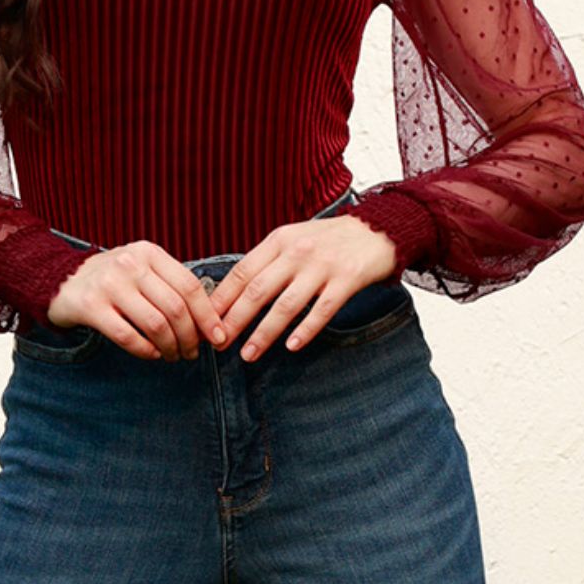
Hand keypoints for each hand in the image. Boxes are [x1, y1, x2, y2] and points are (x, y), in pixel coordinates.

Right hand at [46, 240, 227, 361]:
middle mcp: (130, 264)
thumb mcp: (143, 269)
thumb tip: (210, 322)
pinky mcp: (91, 306)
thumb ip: (171, 287)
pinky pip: (128, 336)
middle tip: (192, 353)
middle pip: (176, 308)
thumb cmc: (114, 279)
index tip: (219, 338)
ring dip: (170, 347)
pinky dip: (146, 351)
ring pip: (155, 324)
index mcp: (149, 252)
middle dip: (191, 337)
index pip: (190, 286)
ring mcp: (109, 284)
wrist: (62, 280)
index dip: (208, 316)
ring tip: (173, 356)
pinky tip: (152, 355)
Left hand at [208, 214, 398, 361]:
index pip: (242, 272)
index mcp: (279, 240)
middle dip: (235, 320)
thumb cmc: (329, 240)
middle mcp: (297, 252)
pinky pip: (322, 310)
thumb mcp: (293, 239)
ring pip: (286, 305)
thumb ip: (267, 261)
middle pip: (258, 290)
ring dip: (264, 333)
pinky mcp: (347, 280)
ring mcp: (322, 266)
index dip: (222, 298)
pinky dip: (305, 330)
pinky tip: (291, 347)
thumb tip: (232, 294)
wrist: (377, 229)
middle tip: (219, 344)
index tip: (205, 320)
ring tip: (248, 354)